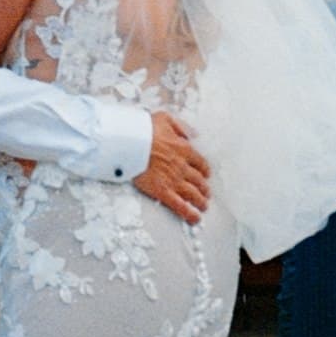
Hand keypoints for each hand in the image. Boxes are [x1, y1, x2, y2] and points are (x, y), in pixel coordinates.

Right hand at [134, 110, 210, 224]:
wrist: (129, 142)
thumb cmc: (143, 129)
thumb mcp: (165, 118)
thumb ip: (181, 126)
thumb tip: (193, 134)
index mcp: (184, 149)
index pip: (200, 163)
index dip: (205, 170)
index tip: (205, 175)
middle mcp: (182, 166)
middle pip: (199, 181)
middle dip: (204, 188)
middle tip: (206, 193)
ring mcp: (173, 180)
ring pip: (193, 194)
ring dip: (201, 201)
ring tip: (203, 206)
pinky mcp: (162, 191)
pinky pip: (180, 205)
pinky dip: (189, 213)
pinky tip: (195, 218)